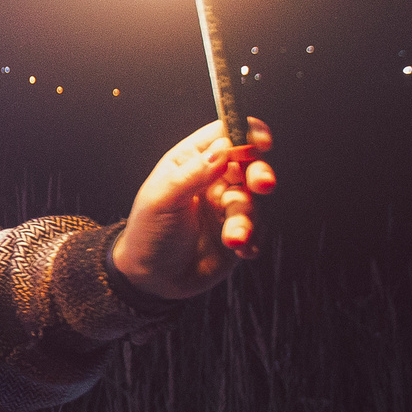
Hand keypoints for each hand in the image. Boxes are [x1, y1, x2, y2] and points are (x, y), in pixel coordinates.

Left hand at [111, 117, 276, 300]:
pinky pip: (258, 229)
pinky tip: (241, 250)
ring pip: (253, 200)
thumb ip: (193, 174)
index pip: (225, 134)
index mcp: (192, 160)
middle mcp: (214, 179)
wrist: (151, 279)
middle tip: (262, 185)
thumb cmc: (148, 233)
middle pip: (250, 163)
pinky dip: (253, 239)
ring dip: (246, 219)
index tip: (261, 143)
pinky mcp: (239, 232)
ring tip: (233, 239)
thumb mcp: (162, 200)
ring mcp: (227, 206)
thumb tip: (223, 149)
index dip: (246, 133)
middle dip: (260, 173)